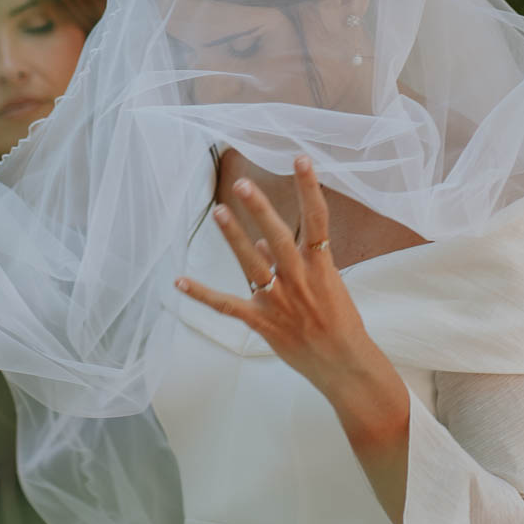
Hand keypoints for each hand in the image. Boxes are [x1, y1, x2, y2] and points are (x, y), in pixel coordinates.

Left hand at [175, 158, 410, 503]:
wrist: (345, 364)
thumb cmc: (340, 323)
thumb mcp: (326, 285)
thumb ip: (292, 261)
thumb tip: (259, 241)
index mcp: (321, 265)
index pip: (318, 217)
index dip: (310, 187)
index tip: (300, 159)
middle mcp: (299, 278)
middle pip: (279, 236)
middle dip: (260, 209)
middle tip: (241, 184)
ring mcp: (279, 300)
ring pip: (252, 264)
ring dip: (234, 238)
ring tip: (218, 212)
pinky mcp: (262, 322)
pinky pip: (227, 304)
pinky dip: (201, 294)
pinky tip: (178, 281)